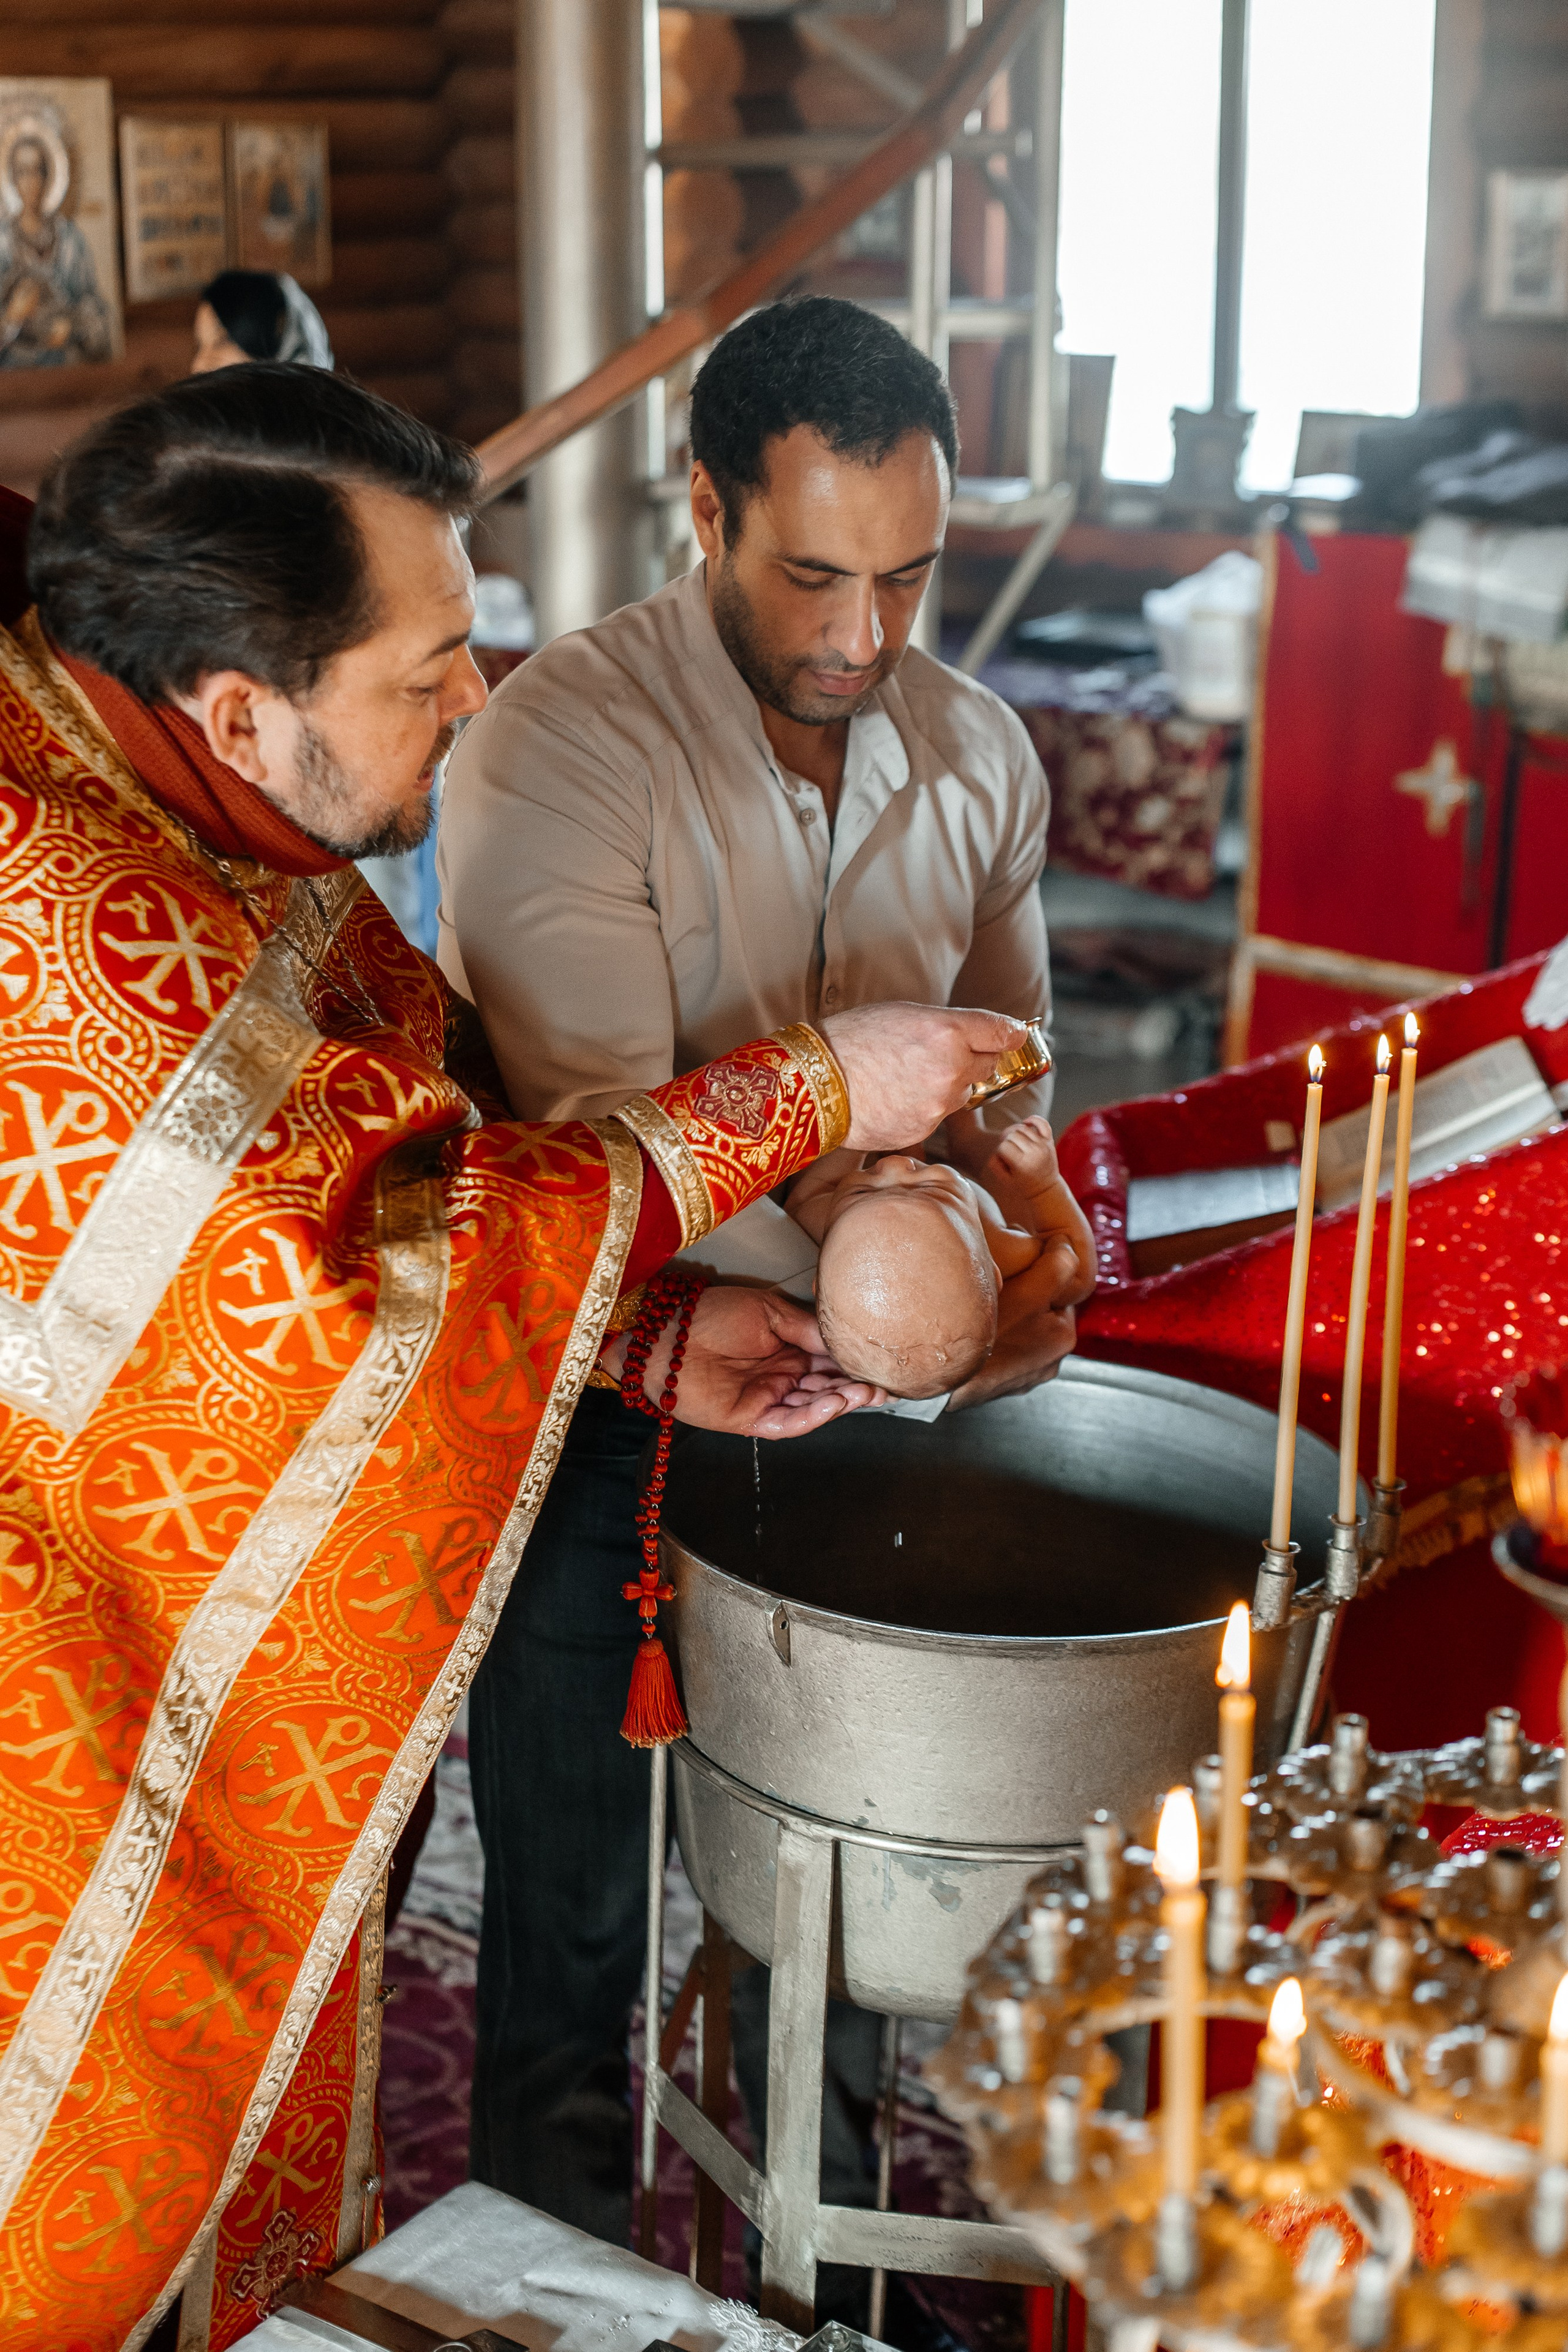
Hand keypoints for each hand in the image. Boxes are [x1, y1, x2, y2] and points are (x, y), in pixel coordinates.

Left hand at [601, 1285, 887, 1437]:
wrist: (662, 1330)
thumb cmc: (708, 1312)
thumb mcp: (768, 1311)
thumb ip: (806, 1328)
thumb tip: (842, 1339)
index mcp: (787, 1347)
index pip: (830, 1360)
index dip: (856, 1364)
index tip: (885, 1363)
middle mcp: (780, 1374)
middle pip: (827, 1386)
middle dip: (857, 1387)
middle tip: (886, 1385)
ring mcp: (765, 1397)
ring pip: (812, 1406)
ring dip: (842, 1401)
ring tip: (869, 1393)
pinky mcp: (748, 1418)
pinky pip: (787, 1422)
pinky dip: (813, 1416)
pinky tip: (835, 1403)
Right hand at [820, 1003, 1026, 1151]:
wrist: (813, 1082)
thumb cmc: (852, 1039)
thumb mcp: (905, 1014)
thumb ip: (949, 1025)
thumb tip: (984, 1034)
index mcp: (947, 1031)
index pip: (1003, 1033)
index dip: (1010, 1034)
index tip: (1014, 1036)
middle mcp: (951, 1068)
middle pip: (988, 1065)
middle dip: (973, 1059)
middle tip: (940, 1054)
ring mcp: (939, 1104)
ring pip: (962, 1093)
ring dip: (947, 1086)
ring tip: (906, 1077)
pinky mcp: (924, 1130)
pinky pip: (938, 1116)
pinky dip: (925, 1108)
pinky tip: (895, 1097)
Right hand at [944, 1227, 1094, 1411]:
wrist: (947, 1380)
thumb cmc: (987, 1335)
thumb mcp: (1028, 1292)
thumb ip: (1057, 1267)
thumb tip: (1068, 1247)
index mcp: (1064, 1336)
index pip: (1060, 1290)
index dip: (1040, 1270)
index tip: (1017, 1264)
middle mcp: (1051, 1360)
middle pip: (1040, 1310)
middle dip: (1025, 1294)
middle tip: (998, 1283)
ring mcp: (1026, 1375)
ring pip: (1021, 1329)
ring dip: (1009, 1315)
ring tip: (986, 1307)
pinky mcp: (1001, 1383)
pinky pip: (1004, 1350)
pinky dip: (996, 1338)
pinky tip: (979, 1331)